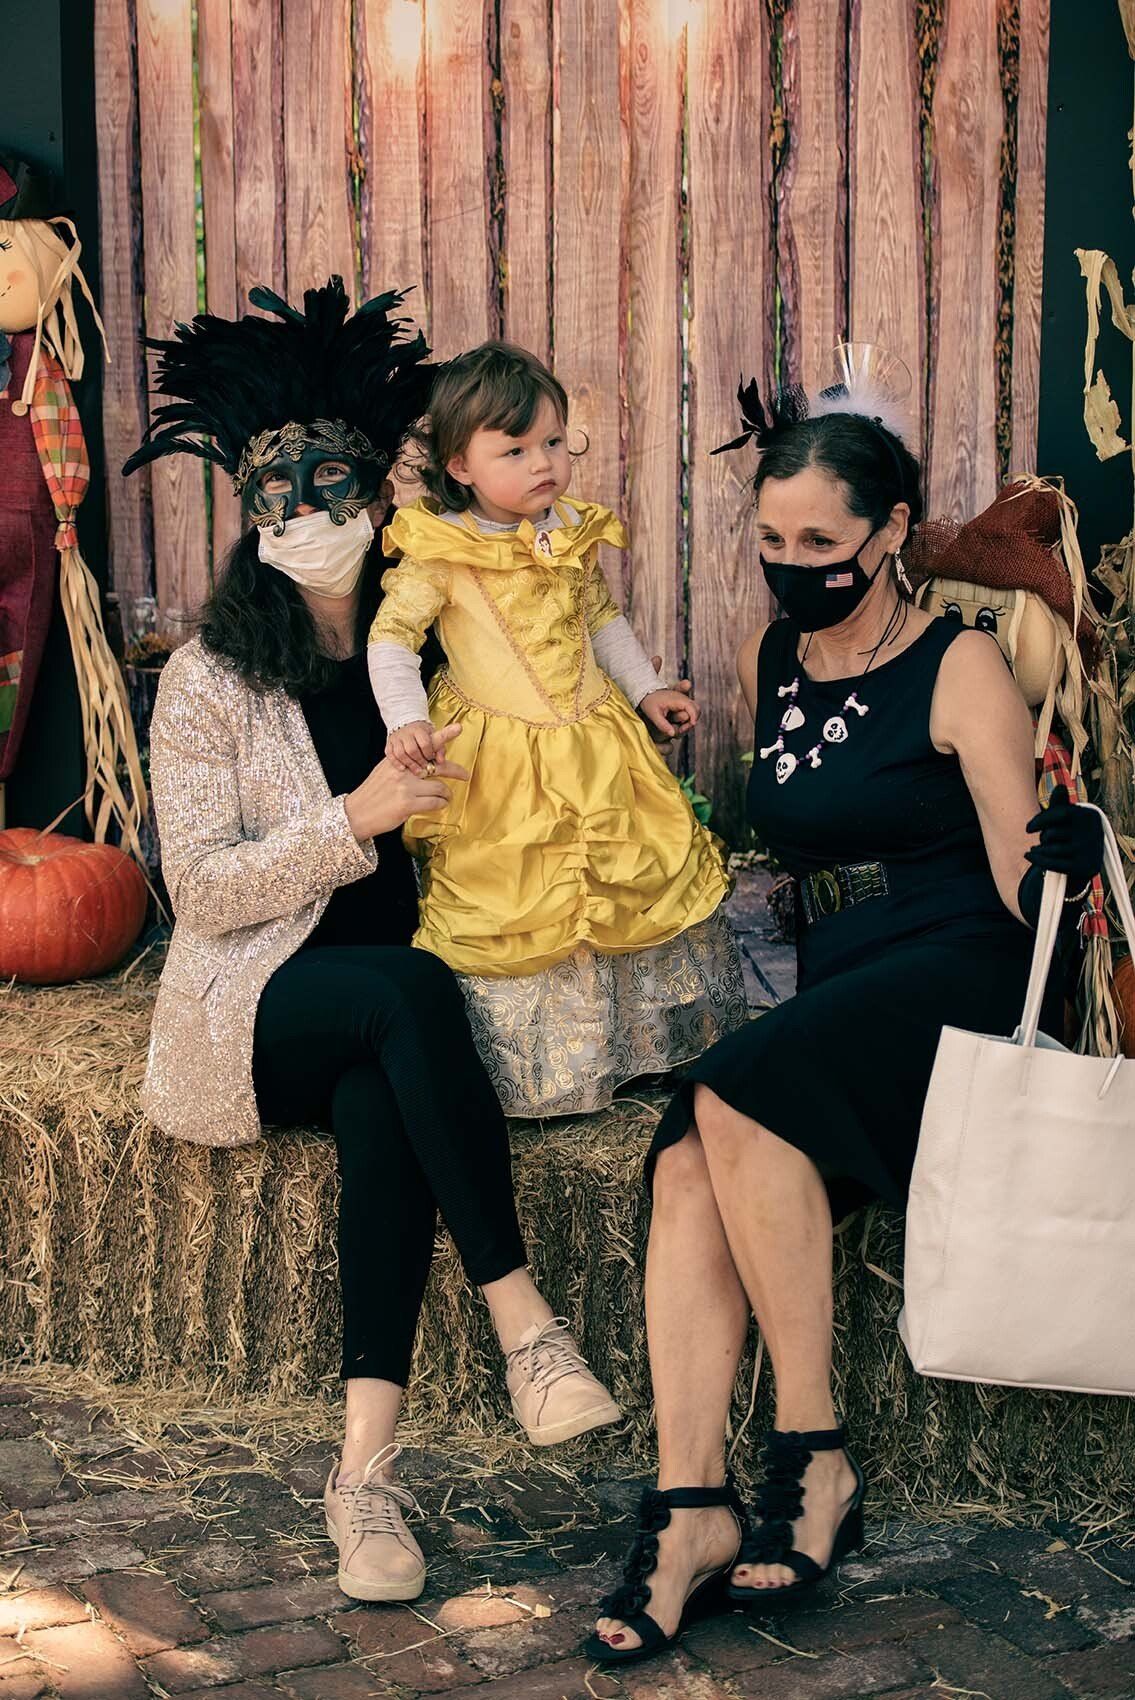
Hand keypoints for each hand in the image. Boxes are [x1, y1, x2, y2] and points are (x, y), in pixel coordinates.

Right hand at [345, 724, 466, 839]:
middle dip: (456, 771)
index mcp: (397, 761)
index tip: (457, 728)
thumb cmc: (371, 796)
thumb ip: (402, 768)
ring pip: (440, 788)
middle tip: (466, 775)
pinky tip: (438, 806)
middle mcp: (403, 771)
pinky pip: (435, 802)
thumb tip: (421, 768)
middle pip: (438, 766)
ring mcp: (406, 788)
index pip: (424, 745)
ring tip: (445, 798)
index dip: (443, 736)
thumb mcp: (384, 773)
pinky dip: (440, 805)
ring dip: (446, 795)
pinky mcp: (408, 804)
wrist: (356, 814)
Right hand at [386, 719, 436, 773]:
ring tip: (416, 770)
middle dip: (419, 761)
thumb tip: (441, 761)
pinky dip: (396, 763)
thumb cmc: (422, 733)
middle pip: (412, 750)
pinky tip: (403, 768)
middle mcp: (406, 733)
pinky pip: (390, 755)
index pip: (424, 743)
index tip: (431, 758)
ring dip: (409, 764)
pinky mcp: (388, 743)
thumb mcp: (433, 737)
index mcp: (419, 730)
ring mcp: (396, 738)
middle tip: (424, 768)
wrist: (406, 723)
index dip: (428, 753)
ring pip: (400, 754)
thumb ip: (440, 749)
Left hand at [640, 681, 698, 741]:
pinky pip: (689, 715)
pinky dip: (685, 722)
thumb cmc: (649, 702)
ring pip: (694, 714)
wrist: (646, 693)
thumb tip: (673, 734)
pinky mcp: (681, 707)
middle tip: (681, 730)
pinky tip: (677, 727)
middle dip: (692, 722)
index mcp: (678, 699)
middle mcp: (683, 699)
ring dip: (688, 723)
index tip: (691, 725)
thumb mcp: (653, 714)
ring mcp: (683, 703)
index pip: (693, 708)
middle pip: (697, 711)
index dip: (694, 718)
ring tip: (678, 729)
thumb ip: (663, 725)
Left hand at [1025, 784, 1103, 888]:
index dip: (1041, 820)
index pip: (1062, 812)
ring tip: (1038, 849)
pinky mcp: (1086, 867)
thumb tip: (1061, 787)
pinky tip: (1029, 855)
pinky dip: (1039, 860)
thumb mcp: (1064, 819)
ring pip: (1053, 849)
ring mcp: (1091, 851)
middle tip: (1043, 841)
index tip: (1027, 829)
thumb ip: (1059, 804)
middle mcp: (1094, 832)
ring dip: (1040, 850)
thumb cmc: (1068, 835)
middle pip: (1055, 832)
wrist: (1082, 865)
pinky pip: (1054, 863)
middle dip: (1043, 837)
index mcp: (1091, 815)